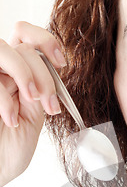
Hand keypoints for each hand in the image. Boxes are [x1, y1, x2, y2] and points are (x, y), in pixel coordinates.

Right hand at [0, 21, 65, 186]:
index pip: (26, 37)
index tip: (61, 63)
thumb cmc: (10, 149)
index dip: (46, 41)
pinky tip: (10, 118)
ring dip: (24, 73)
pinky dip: (5, 97)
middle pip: (23, 48)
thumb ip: (39, 90)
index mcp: (16, 75)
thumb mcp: (33, 116)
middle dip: (43, 74)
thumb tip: (53, 68)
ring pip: (5, 50)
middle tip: (48, 102)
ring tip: (32, 100)